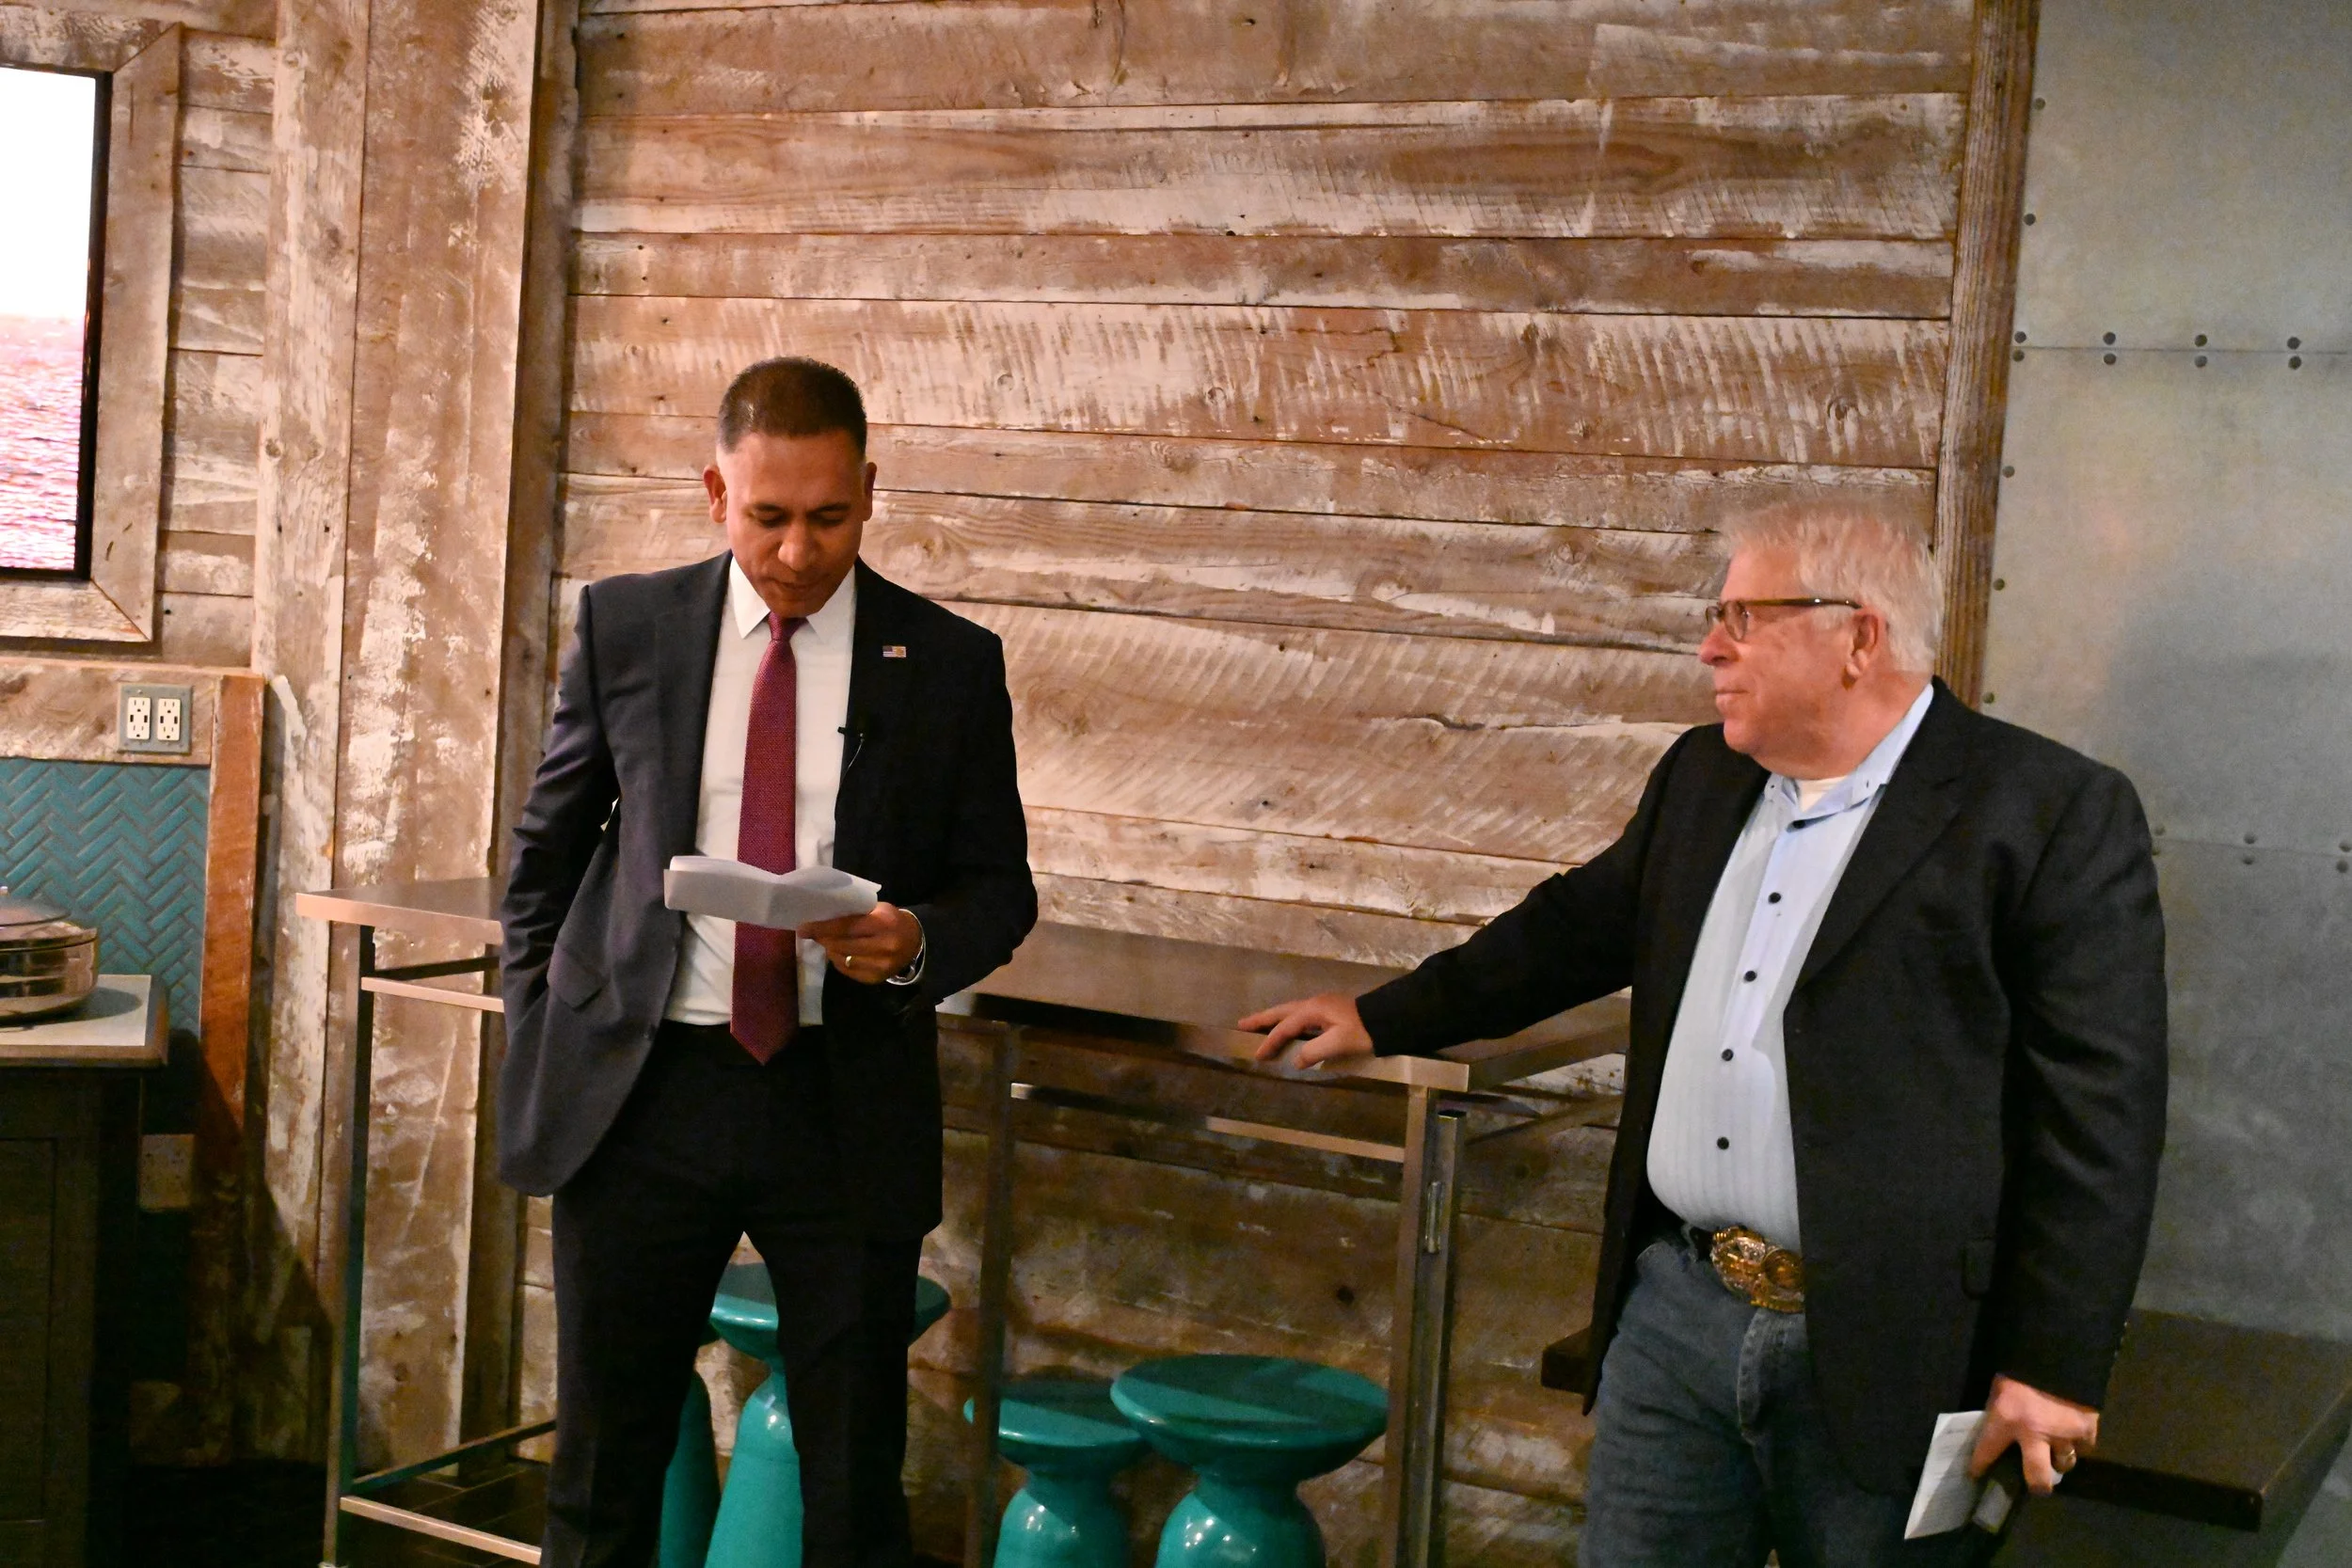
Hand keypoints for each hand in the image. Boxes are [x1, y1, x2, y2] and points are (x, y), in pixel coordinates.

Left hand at [800, 902, 921, 984]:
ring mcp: (880, 966)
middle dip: (823, 939)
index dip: (822, 928)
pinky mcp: (876, 979)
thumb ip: (854, 914)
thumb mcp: (877, 910)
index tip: (803, 928)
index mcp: (883, 924)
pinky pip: (848, 971)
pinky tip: (840, 953)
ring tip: (829, 942)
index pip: (846, 927)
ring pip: (843, 959)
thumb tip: (823, 920)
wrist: (914, 942)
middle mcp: (883, 947)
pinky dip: (840, 961)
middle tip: (812, 933)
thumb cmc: (891, 920)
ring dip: (831, 950)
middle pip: (842, 945)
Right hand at [1238, 992, 1373, 1066]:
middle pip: (1282, 1011)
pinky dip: (1287, 1020)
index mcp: (1313, 1010)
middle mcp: (1314, 1004)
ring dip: (1274, 1018)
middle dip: (1262, 1019)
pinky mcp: (1330, 1010)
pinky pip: (1300, 1014)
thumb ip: (1313, 1052)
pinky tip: (1288, 1026)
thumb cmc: (1363, 1032)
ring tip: (1258, 1024)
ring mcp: (1322, 1005)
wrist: (1387, 1019)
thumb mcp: (1338, 1043)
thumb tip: (1295, 1061)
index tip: (1257, 1056)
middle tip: (1241, 1024)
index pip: (1285, 1027)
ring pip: (1291, 1011)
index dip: (1270, 1041)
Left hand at [1970, 1373, 2099, 1495]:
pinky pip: (2085, 1447)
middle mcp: (2035, 1433)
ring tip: (2057, 1451)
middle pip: (2038, 1477)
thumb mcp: (2001, 1388)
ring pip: (2065, 1463)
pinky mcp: (2087, 1428)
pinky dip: (2079, 1443)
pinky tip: (2074, 1434)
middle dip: (2037, 1485)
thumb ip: (2001, 1412)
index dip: (1980, 1465)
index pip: (1987, 1451)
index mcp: (2005, 1418)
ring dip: (2060, 1459)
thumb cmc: (2021, 1365)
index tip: (1976, 1474)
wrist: (2059, 1348)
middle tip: (2036, 1484)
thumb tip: (2001, 1432)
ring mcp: (2064, 1433)